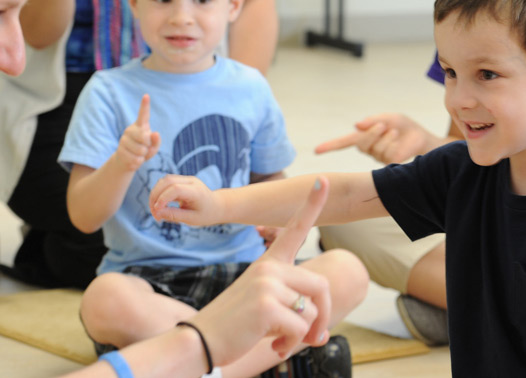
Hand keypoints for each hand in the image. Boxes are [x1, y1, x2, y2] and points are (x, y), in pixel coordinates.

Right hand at [115, 94, 160, 171]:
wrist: (125, 161)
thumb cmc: (142, 151)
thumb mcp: (152, 147)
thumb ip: (156, 141)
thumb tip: (155, 134)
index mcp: (139, 126)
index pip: (143, 115)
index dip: (145, 105)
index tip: (146, 96)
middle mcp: (130, 130)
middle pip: (145, 138)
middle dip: (148, 146)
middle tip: (143, 148)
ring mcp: (123, 140)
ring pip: (141, 151)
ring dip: (143, 156)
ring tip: (138, 154)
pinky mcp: (120, 151)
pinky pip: (136, 160)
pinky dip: (138, 163)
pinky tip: (133, 159)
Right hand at [149, 174, 218, 226]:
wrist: (217, 206)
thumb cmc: (206, 214)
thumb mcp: (191, 219)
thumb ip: (174, 215)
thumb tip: (157, 213)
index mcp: (196, 191)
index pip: (175, 189)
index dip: (163, 199)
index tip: (156, 212)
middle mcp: (191, 181)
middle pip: (167, 181)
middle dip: (155, 195)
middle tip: (153, 212)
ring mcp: (186, 179)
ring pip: (164, 180)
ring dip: (155, 193)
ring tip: (155, 210)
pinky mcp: (181, 180)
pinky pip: (166, 182)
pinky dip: (159, 192)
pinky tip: (159, 204)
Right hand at [187, 178, 332, 364]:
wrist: (202, 340)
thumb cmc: (235, 325)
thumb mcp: (266, 307)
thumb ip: (294, 310)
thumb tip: (322, 334)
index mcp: (269, 262)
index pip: (295, 228)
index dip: (312, 204)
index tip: (323, 179)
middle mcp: (269, 267)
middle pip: (321, 287)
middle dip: (322, 316)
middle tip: (313, 337)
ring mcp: (267, 283)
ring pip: (312, 312)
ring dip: (302, 334)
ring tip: (277, 338)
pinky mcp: (267, 305)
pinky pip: (300, 328)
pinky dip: (291, 343)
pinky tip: (273, 344)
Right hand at [314, 112, 437, 164]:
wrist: (421, 138)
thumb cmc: (403, 127)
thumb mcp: (389, 117)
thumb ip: (372, 120)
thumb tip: (356, 125)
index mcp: (363, 137)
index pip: (343, 143)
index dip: (329, 146)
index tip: (316, 150)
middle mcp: (368, 149)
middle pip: (361, 143)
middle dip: (373, 132)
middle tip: (384, 125)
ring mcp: (378, 158)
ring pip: (376, 148)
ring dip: (387, 136)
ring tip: (395, 132)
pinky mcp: (390, 165)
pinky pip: (387, 154)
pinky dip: (394, 144)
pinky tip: (399, 141)